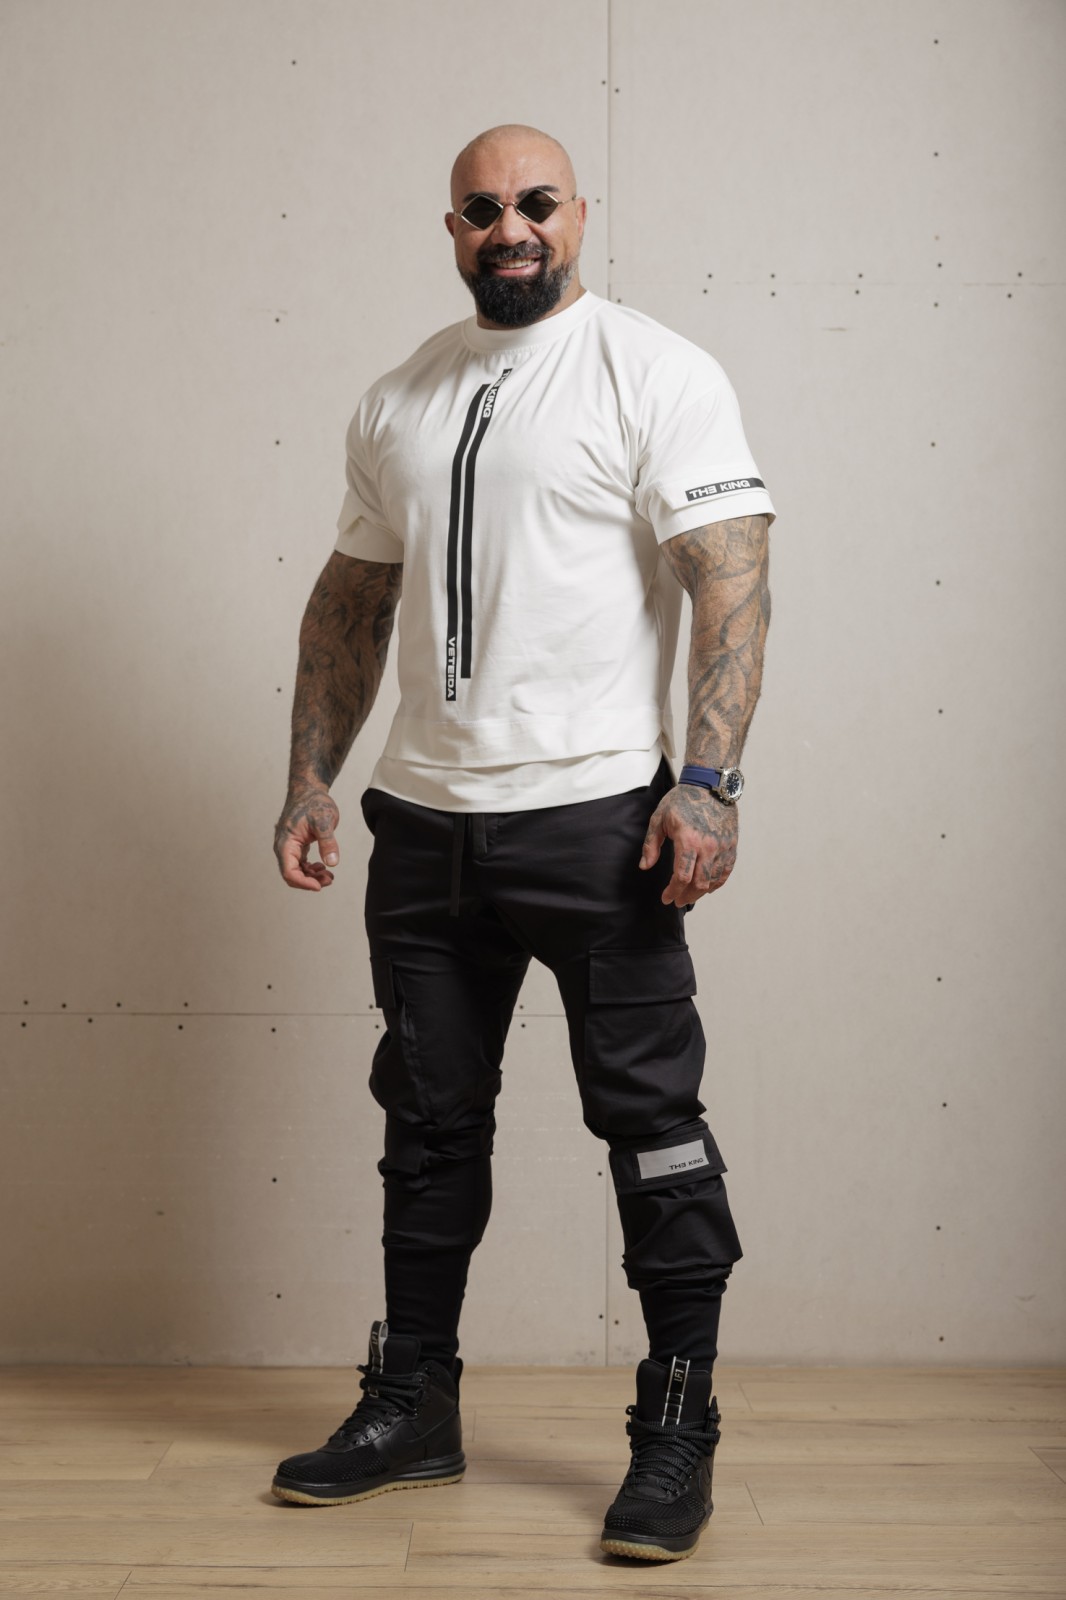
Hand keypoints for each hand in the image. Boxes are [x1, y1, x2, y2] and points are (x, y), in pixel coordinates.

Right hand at [274, 783, 340, 890]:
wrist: (309, 790)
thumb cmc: (314, 802)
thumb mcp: (324, 820)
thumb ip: (328, 842)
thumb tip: (332, 863)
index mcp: (285, 842)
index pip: (289, 871)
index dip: (303, 882)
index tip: (320, 886)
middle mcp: (284, 847)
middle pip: (292, 874)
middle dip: (309, 881)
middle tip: (329, 880)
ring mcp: (289, 847)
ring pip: (297, 871)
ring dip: (312, 877)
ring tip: (329, 876)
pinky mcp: (296, 846)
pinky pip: (300, 864)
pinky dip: (311, 869)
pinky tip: (324, 867)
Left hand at [639, 783, 737, 907]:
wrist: (710, 785)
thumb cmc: (682, 800)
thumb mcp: (659, 819)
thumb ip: (651, 845)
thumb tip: (645, 866)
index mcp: (688, 841)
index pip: (681, 878)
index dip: (672, 892)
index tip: (666, 898)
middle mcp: (708, 847)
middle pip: (698, 884)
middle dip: (686, 896)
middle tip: (677, 901)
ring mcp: (722, 847)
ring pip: (713, 880)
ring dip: (700, 892)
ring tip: (689, 894)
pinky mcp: (731, 845)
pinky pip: (726, 871)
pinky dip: (717, 883)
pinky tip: (708, 887)